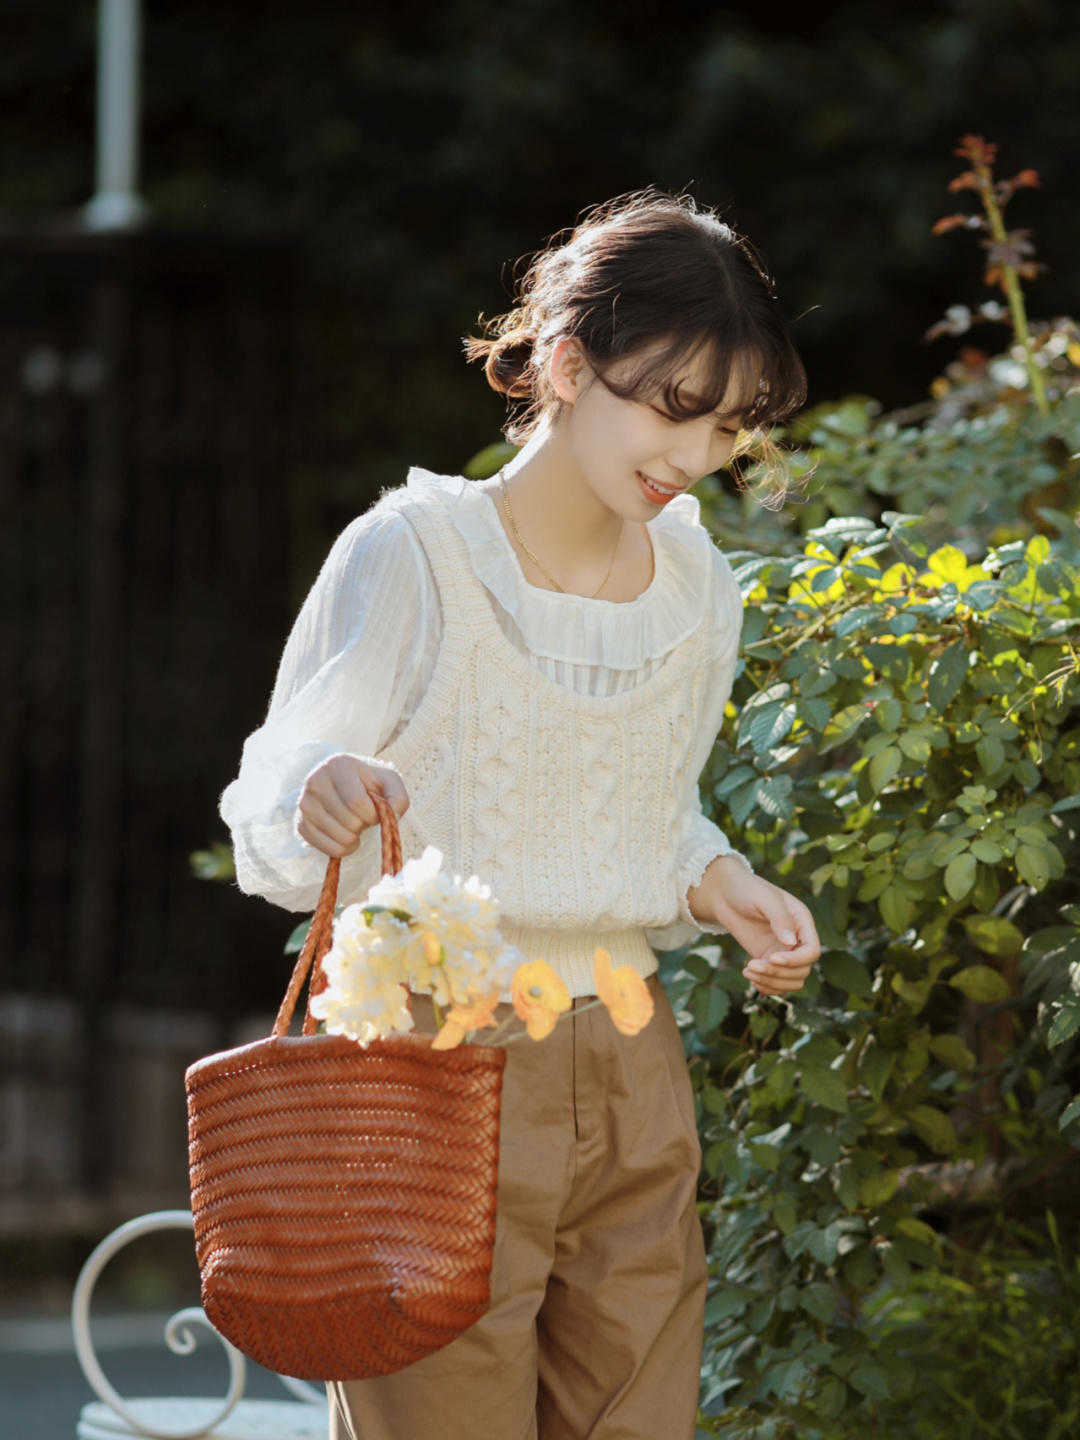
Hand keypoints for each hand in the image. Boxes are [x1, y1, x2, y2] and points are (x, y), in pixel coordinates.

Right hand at [296, 754, 409, 858]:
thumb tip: (391, 818)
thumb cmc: (368, 783)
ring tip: (354, 822)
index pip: (356, 802)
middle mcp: (315, 782)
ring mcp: (304, 804)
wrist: (343, 784)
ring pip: (340, 838)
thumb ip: (398, 798)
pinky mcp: (300, 823)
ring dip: (356, 837)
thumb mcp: (389, 781)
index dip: (372, 814)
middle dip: (364, 825)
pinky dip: (343, 848)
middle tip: (363, 816)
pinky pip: (328, 848)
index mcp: (337, 766)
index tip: (375, 810)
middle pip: (349, 822)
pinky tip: (345, 833)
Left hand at [691, 856, 820, 996]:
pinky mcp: (768, 959)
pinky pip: (777, 983)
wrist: (724, 894)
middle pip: (802, 971)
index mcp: (802, 922)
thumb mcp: (763, 898)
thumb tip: (791, 943)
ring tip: (748, 971)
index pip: (811, 951)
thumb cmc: (745, 889)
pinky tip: (750, 977)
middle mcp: (796, 939)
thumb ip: (779, 917)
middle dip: (778, 973)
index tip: (772, 958)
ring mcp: (783, 951)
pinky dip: (766, 986)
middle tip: (752, 965)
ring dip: (771, 982)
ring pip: (791, 981)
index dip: (795, 960)